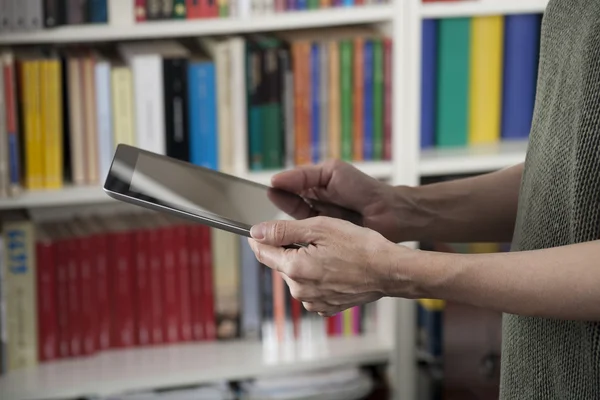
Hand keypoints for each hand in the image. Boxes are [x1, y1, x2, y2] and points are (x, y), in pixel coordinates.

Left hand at [247, 216, 410, 315]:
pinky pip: (310, 288)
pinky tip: (333, 267)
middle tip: (312, 236)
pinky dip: (316, 277)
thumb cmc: (360, 246)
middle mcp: (299, 290)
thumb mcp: (320, 228)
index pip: (262, 253)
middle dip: (288, 249)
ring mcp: (312, 301)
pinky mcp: (325, 307)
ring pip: (296, 276)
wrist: (388, 271)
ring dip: (303, 263)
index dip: (258, 239)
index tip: (258, 231)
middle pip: (280, 264)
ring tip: (328, 252)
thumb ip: (283, 230)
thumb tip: (256, 232)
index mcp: (295, 268)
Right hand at [270, 160, 405, 242]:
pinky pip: (305, 241)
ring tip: (269, 227)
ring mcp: (320, 225)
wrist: (390, 213)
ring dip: (283, 228)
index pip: (288, 190)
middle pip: (288, 210)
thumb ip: (303, 176)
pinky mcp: (326, 242)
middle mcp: (315, 206)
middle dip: (276, 212)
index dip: (277, 192)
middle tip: (260, 214)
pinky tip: (286, 241)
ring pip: (294, 227)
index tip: (262, 194)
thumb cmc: (364, 189)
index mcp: (315, 186)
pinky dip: (295, 240)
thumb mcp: (331, 173)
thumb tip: (275, 180)